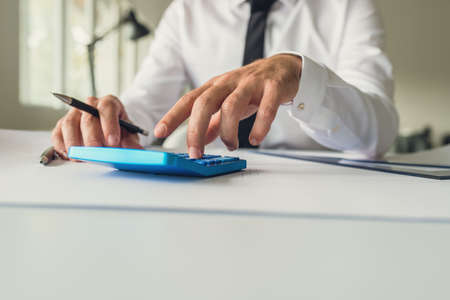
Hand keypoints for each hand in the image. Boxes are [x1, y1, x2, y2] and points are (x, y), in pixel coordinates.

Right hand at [52, 95, 141, 159]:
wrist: (110, 132)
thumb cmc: (119, 132)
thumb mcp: (129, 135)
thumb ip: (132, 142)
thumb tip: (135, 151)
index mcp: (109, 103)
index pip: (107, 108)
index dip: (109, 124)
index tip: (112, 142)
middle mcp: (89, 105)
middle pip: (87, 118)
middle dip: (92, 137)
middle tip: (96, 152)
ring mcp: (74, 114)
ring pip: (69, 124)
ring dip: (74, 143)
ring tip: (82, 157)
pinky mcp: (62, 125)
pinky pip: (58, 133)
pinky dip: (62, 145)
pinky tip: (70, 155)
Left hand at [154, 54, 301, 157]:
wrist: (284, 69)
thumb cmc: (252, 88)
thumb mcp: (229, 102)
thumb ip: (215, 121)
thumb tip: (203, 139)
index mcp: (215, 87)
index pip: (189, 100)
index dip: (173, 115)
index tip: (159, 131)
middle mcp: (229, 83)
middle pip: (205, 103)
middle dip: (196, 129)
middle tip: (195, 152)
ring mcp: (251, 84)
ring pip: (231, 105)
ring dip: (227, 131)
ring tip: (231, 146)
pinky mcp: (273, 87)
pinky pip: (266, 108)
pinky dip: (260, 125)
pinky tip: (255, 139)